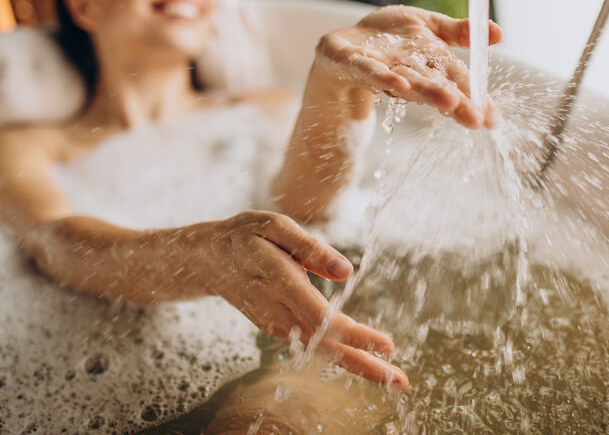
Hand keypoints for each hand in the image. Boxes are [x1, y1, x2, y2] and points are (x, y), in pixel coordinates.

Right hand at [200, 211, 407, 389]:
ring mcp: (275, 323)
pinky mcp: (277, 327)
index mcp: (278, 280)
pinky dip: (340, 355)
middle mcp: (276, 311)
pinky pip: (313, 345)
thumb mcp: (274, 225)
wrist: (207, 259)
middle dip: (364, 366)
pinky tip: (364, 361)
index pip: (320, 317)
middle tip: (400, 383)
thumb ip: (310, 247)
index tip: (386, 345)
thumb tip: (346, 271)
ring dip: (357, 366)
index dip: (353, 334)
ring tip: (392, 379)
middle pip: (325, 345)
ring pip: (321, 351)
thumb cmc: (244, 236)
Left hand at [314, 5, 501, 127]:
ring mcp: (380, 68)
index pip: (457, 81)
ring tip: (449, 101)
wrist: (345, 45)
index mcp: (429, 65)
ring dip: (427, 92)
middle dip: (456, 101)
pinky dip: (382, 77)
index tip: (492, 119)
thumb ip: (459, 32)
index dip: (475, 99)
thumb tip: (498, 33)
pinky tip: (397, 83)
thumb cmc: (391, 39)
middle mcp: (407, 72)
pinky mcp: (351, 61)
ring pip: (407, 81)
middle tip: (475, 118)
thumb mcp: (429, 27)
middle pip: (435, 86)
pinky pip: (368, 70)